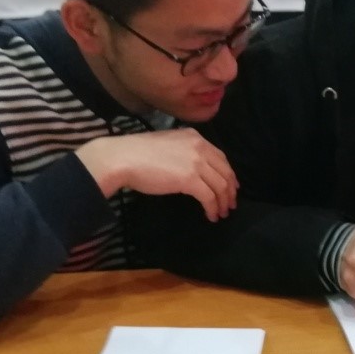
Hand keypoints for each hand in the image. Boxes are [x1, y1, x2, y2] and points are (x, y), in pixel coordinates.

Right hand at [75, 129, 237, 221]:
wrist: (123, 158)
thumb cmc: (138, 153)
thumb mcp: (168, 144)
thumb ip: (184, 152)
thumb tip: (191, 169)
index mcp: (194, 137)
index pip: (221, 157)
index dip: (228, 174)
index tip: (231, 186)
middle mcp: (199, 147)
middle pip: (225, 171)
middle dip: (230, 190)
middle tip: (230, 204)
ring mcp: (196, 163)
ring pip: (220, 186)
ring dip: (223, 202)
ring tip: (222, 213)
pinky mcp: (190, 179)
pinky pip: (209, 197)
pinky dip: (212, 208)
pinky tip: (211, 216)